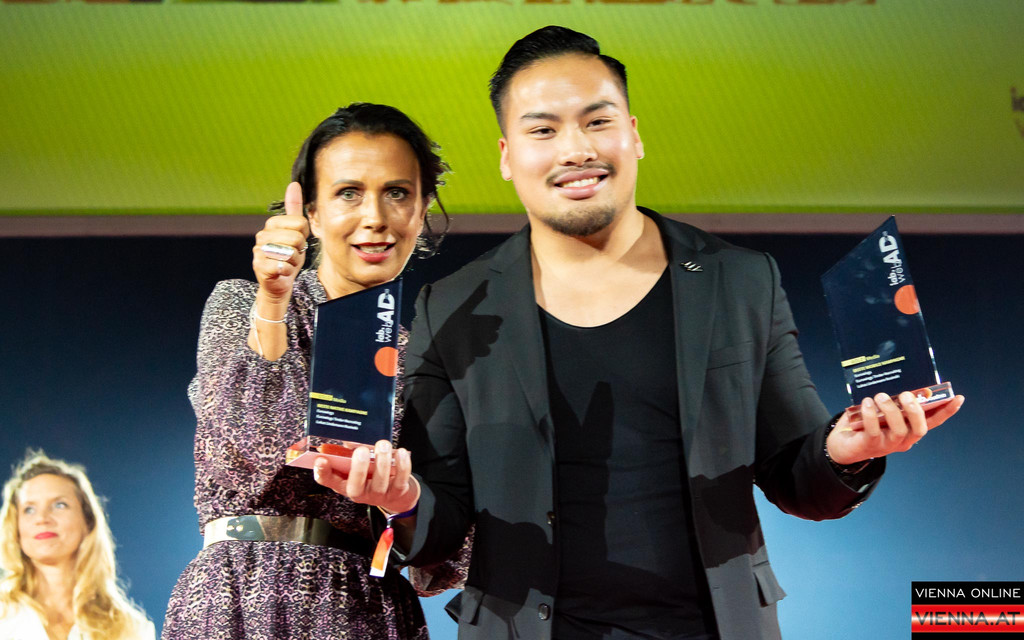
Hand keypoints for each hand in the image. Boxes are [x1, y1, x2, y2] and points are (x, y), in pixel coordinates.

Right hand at [252, 182, 309, 302]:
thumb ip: (294, 209)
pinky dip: (287, 271)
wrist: (279, 281)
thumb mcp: (295, 231)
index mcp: (272, 224)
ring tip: (287, 262)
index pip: (300, 223)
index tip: (297, 241)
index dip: (304, 235)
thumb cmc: (288, 255)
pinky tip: (281, 271)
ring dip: (294, 261)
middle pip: (296, 238)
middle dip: (299, 249)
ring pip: (290, 252)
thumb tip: (294, 184)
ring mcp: (259, 251)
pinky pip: (283, 266)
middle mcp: (262, 235)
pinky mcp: (259, 266)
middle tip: (292, 254)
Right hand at [313, 440, 419, 514]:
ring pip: (380, 482)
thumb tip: (347, 438)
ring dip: (382, 461)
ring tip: (383, 444)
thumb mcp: (356, 463)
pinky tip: (400, 452)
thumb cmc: (370, 472)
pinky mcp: (396, 492)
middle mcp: (359, 492)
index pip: (328, 481)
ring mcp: (378, 495)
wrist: (394, 491)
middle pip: (355, 486)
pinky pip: (400, 480)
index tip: (321, 459)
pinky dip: (402, 465)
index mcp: (344, 483)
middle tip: (362, 451)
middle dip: (358, 468)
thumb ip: (349, 452)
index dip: (322, 472)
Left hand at [827, 391, 964, 464]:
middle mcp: (903, 440)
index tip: (957, 397)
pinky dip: (871, 415)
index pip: (933, 421)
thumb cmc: (865, 423)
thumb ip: (893, 402)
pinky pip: (874, 430)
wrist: (842, 443)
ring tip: (881, 396)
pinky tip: (867, 403)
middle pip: (919, 429)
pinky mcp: (870, 445)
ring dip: (892, 410)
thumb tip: (901, 382)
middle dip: (916, 410)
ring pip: (899, 430)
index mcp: (909, 430)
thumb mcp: (882, 412)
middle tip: (907, 395)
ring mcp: (887, 445)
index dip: (946, 411)